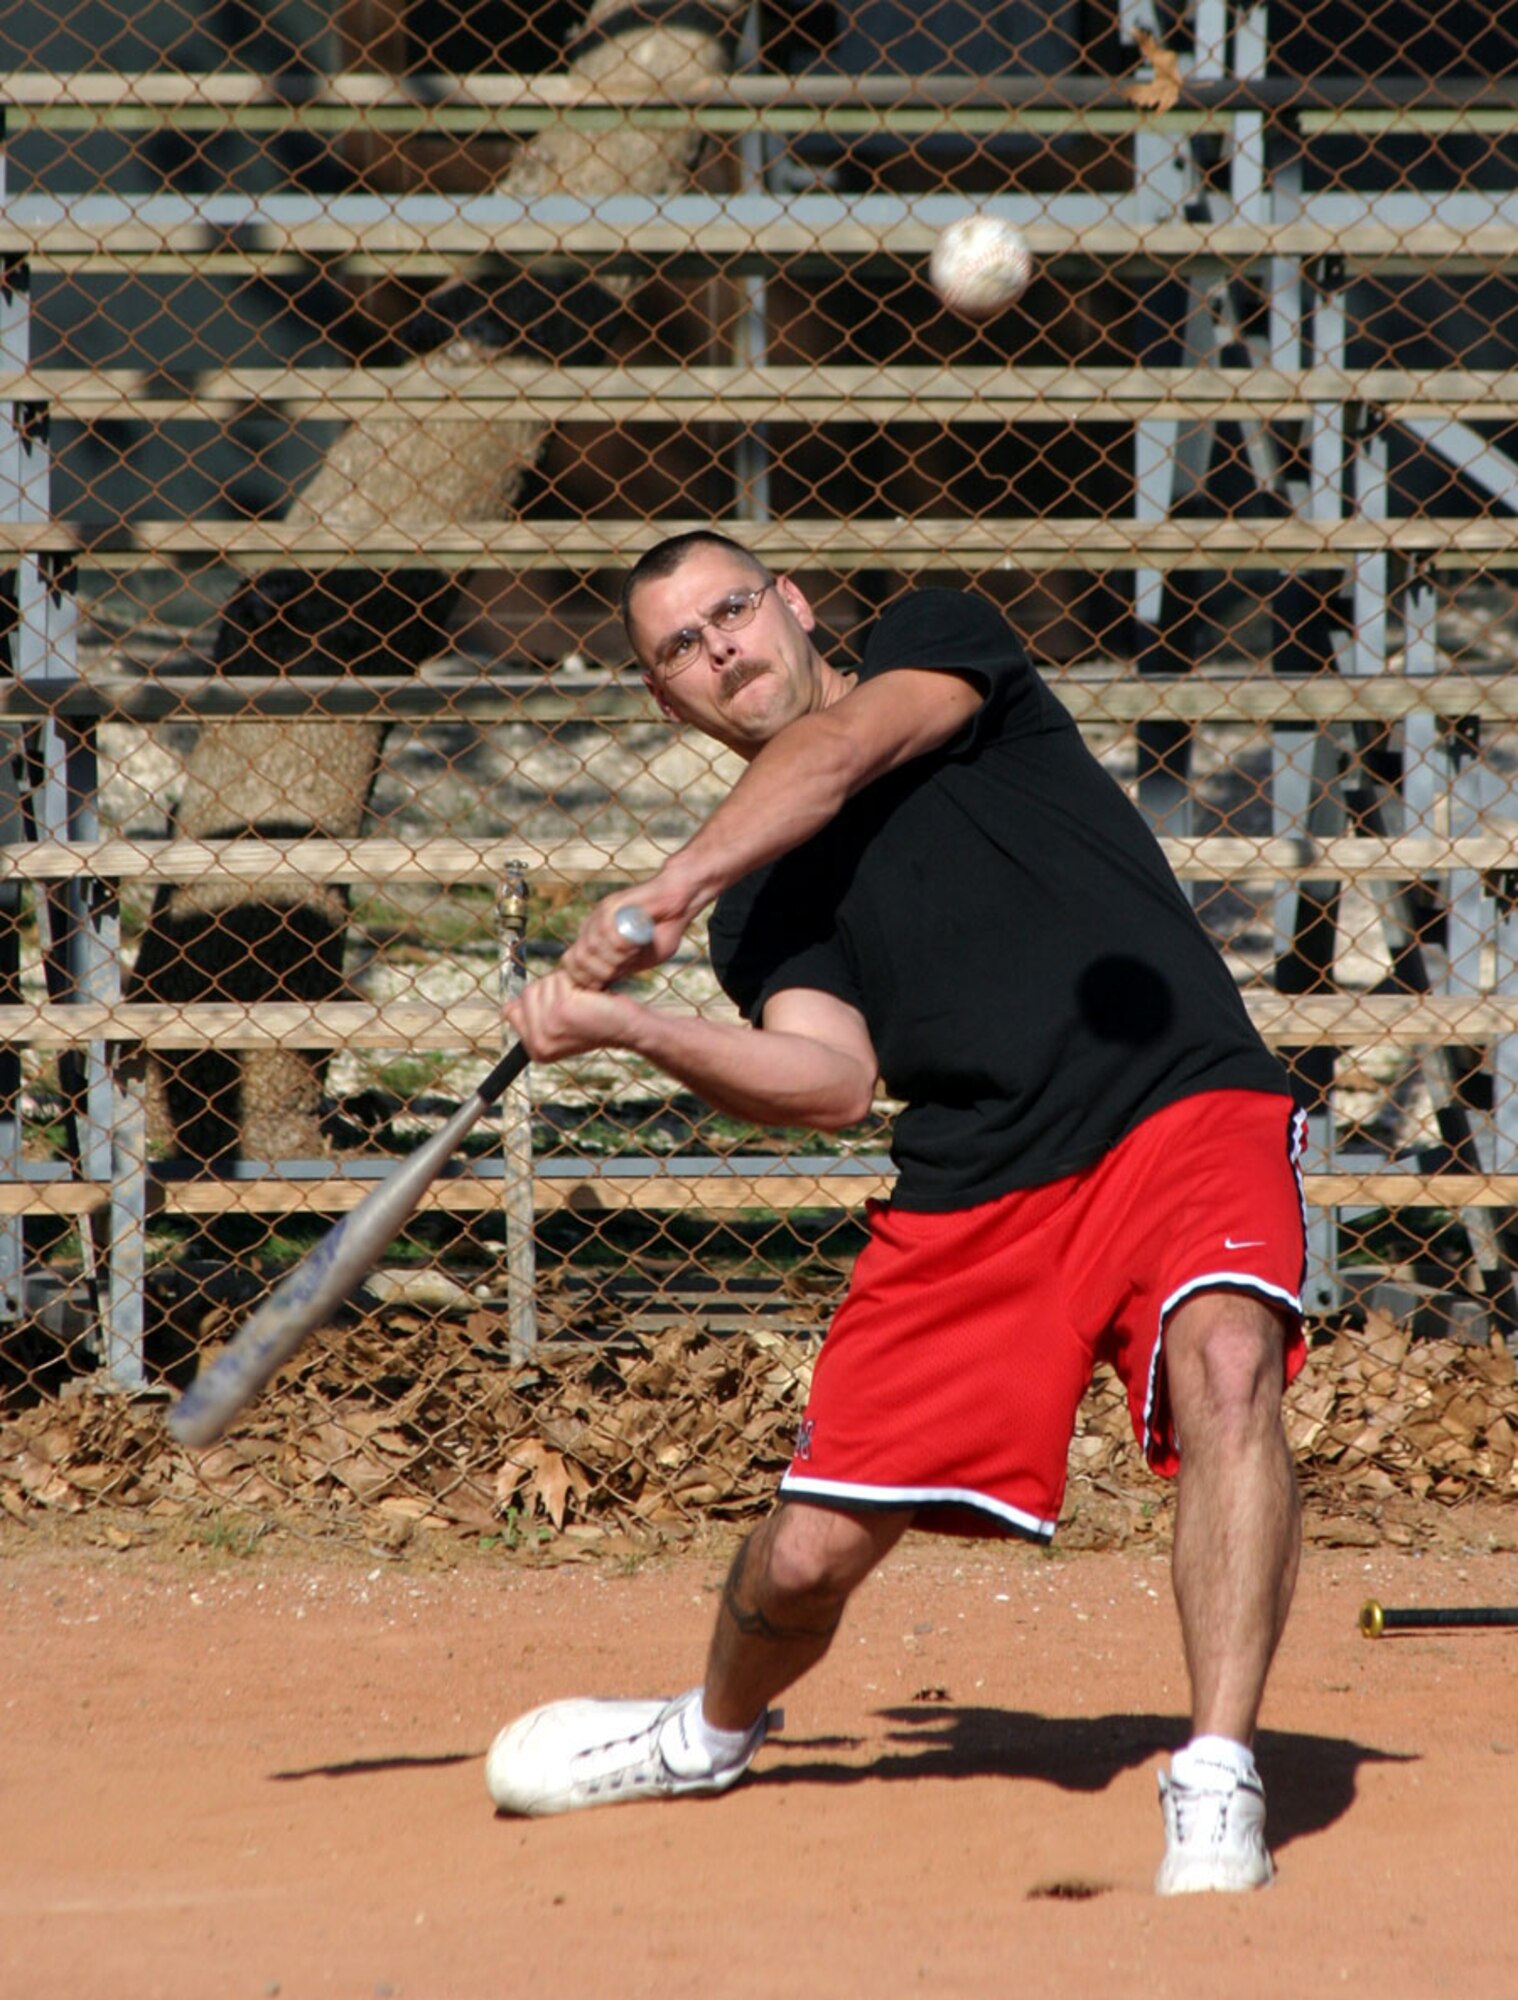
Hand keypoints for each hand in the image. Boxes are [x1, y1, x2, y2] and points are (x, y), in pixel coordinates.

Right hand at [504, 971, 639, 1061]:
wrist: (629, 1027)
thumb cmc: (597, 1020)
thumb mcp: (559, 1023)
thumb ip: (533, 1017)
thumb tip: (506, 1009)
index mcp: (534, 1049)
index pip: (512, 1010)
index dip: (539, 1001)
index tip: (565, 1011)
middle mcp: (537, 1043)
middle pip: (527, 994)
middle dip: (552, 990)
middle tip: (578, 1004)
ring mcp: (549, 1027)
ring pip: (542, 984)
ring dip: (565, 984)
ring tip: (584, 1001)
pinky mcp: (563, 1010)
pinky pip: (558, 978)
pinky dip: (575, 979)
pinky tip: (590, 995)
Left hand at [560, 885, 688, 988]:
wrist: (680, 901)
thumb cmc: (665, 930)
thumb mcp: (642, 958)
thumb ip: (622, 969)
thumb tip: (605, 987)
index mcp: (596, 940)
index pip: (572, 965)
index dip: (588, 980)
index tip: (612, 981)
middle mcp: (593, 926)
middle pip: (579, 959)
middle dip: (602, 972)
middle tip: (625, 967)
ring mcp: (600, 914)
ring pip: (591, 947)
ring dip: (614, 958)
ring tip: (633, 953)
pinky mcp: (613, 904)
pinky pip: (605, 930)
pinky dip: (620, 944)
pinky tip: (635, 943)